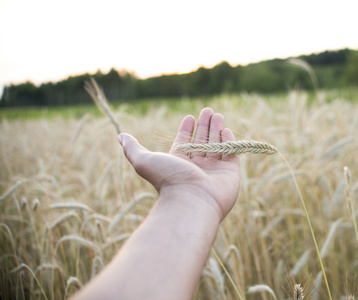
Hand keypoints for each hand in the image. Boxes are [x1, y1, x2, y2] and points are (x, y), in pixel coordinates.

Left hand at [118, 107, 239, 220]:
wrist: (191, 201)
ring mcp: (214, 171)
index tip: (189, 117)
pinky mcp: (230, 174)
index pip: (184, 143)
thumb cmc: (168, 180)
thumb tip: (120, 136)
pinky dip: (229, 142)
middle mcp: (196, 168)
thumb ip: (133, 148)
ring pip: (216, 146)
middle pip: (202, 141)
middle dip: (204, 125)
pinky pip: (230, 155)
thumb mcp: (144, 160)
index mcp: (179, 164)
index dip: (186, 130)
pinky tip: (227, 130)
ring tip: (217, 115)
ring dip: (217, 129)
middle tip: (208, 110)